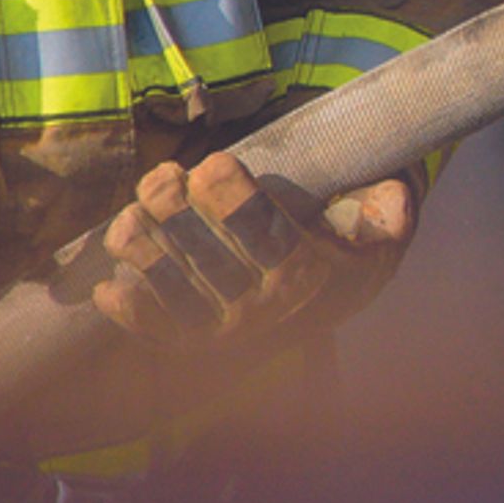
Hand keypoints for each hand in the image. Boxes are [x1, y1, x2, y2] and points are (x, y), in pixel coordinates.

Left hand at [90, 150, 415, 343]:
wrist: (327, 299)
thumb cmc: (349, 246)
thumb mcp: (383, 227)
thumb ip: (388, 213)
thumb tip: (396, 201)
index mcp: (309, 277)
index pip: (269, 239)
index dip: (236, 202)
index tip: (212, 162)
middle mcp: (265, 310)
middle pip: (213, 263)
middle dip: (179, 217)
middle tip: (161, 176)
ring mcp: (226, 329)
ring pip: (179, 294)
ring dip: (146, 257)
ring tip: (127, 218)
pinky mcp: (195, 340)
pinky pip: (160, 331)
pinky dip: (133, 315)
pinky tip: (107, 287)